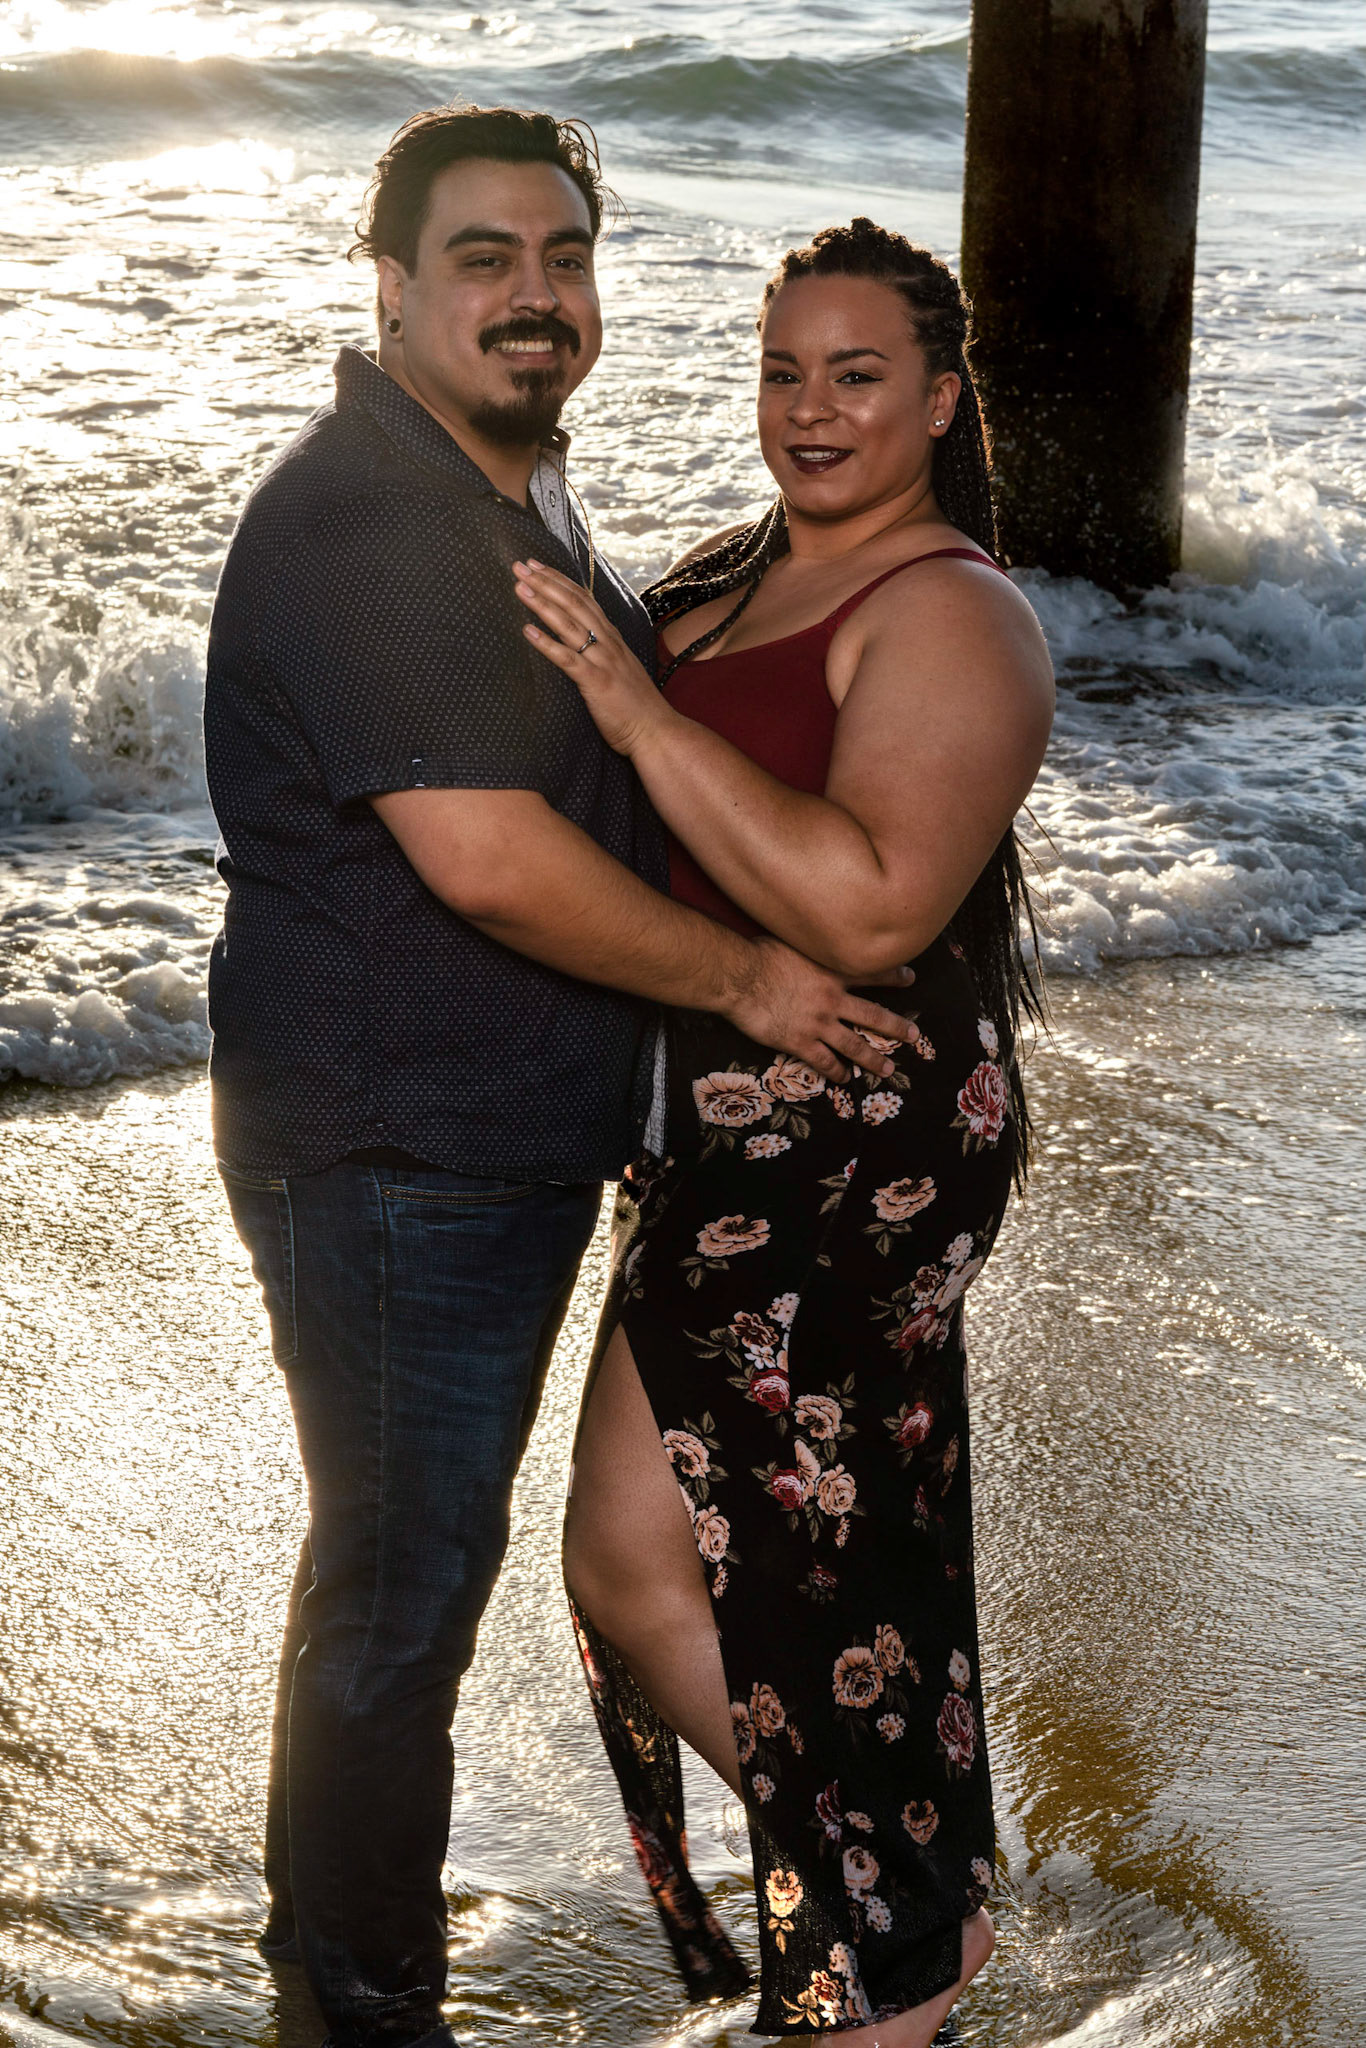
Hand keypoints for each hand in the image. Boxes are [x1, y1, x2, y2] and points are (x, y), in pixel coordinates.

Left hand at [514, 558, 667, 755]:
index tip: (537, 566)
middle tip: (520, 566)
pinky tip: (526, 631)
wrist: (656, 731)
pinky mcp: (595, 682)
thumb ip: (605, 651)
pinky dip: (546, 643)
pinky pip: (567, 659)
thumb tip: (586, 642)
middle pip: (573, 603)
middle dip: (545, 582)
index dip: (559, 580)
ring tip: (520, 588)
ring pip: (568, 624)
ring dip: (542, 603)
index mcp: (612, 637)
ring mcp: (602, 660)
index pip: (584, 599)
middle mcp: (608, 642)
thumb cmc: (637, 705)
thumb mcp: (621, 668)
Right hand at [726, 937, 916, 1082]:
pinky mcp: (800, 1042)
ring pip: (855, 1045)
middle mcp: (832, 999)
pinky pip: (824, 1062)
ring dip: (873, 1059)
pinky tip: (844, 1079)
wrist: (741, 977)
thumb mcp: (794, 940)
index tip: (910, 978)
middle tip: (914, 1035)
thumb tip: (813, 937)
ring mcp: (818, 1023)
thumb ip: (810, 947)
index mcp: (831, 972)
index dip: (894, 977)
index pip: (872, 974)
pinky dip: (836, 1072)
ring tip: (887, 1069)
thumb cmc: (761, 954)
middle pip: (874, 1016)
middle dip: (897, 1027)